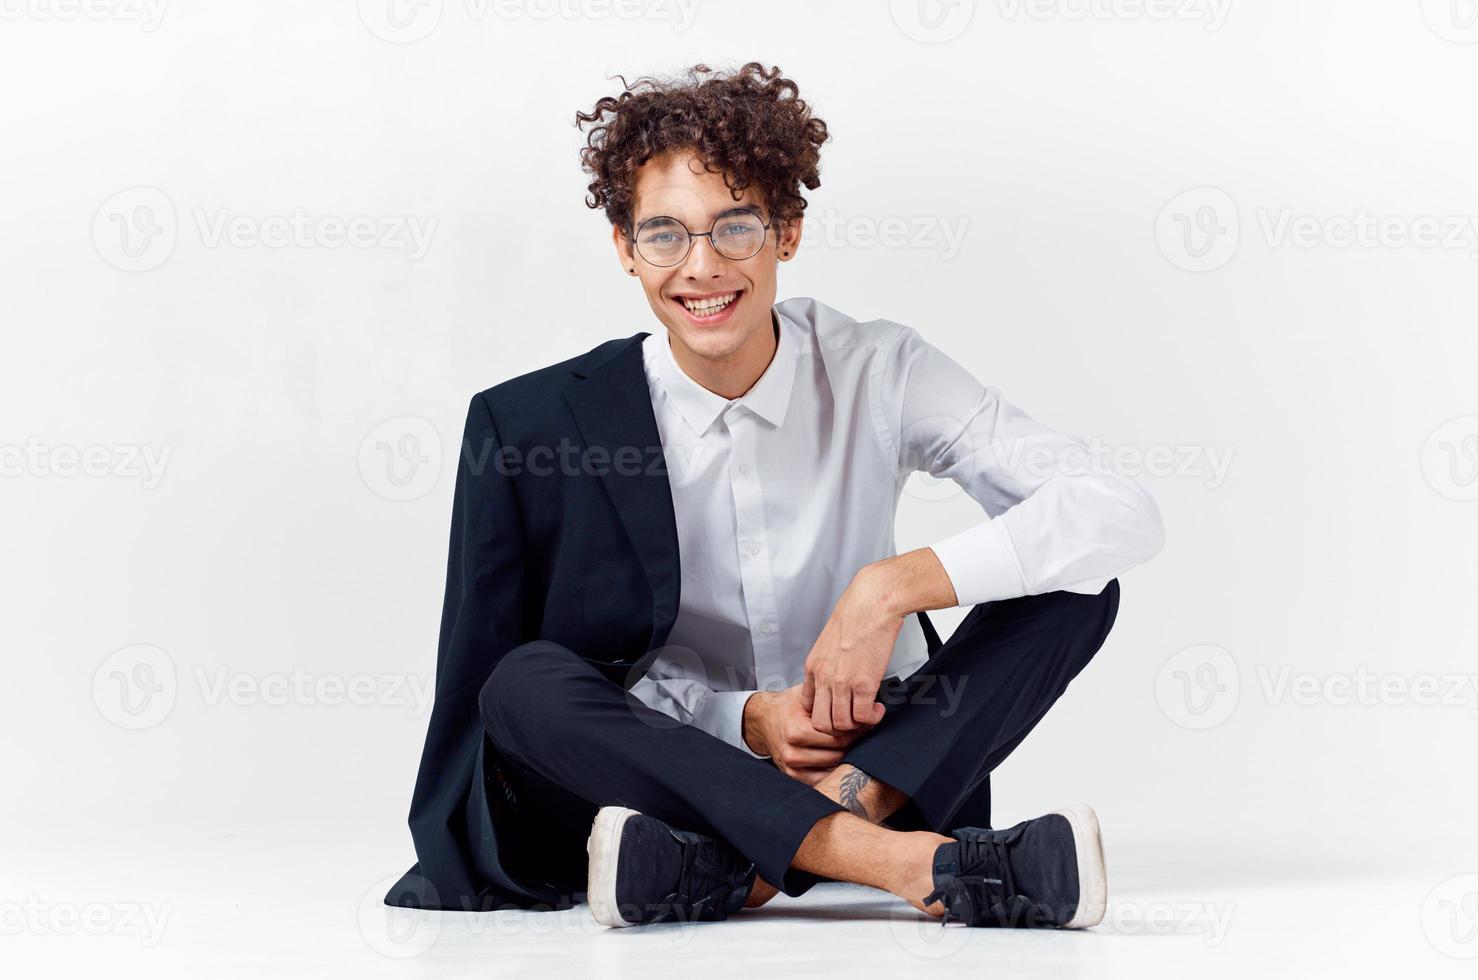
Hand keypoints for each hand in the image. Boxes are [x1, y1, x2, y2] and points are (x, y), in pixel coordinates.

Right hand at [742, 685, 861, 784]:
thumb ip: (832, 701)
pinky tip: (838, 755)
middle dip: (855, 742)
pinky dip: (833, 769)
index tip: (866, 722)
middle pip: (838, 753)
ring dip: (846, 755)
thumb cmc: (789, 706)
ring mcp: (792, 767)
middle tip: (864, 731)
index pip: (839, 737)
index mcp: (796, 731)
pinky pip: (823, 778)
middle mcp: (793, 753)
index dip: (857, 729)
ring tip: (852, 742)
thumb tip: (866, 707)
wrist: (765, 720)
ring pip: (834, 766)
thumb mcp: (808, 696)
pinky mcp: (793, 777)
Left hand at [800, 566, 907, 734]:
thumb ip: (830, 660)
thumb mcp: (831, 639)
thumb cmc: (857, 613)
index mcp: (813, 666)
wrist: (872, 601)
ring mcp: (841, 683)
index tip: (839, 711)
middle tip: (853, 721)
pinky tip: (877, 709)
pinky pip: (862, 718)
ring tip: (867, 715)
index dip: (825, 714)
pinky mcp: (864, 684)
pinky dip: (871, 719)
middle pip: (820, 723)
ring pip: (841, 725)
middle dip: (838, 729)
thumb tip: (840, 673)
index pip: (808, 705)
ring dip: (856, 726)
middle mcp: (823, 677)